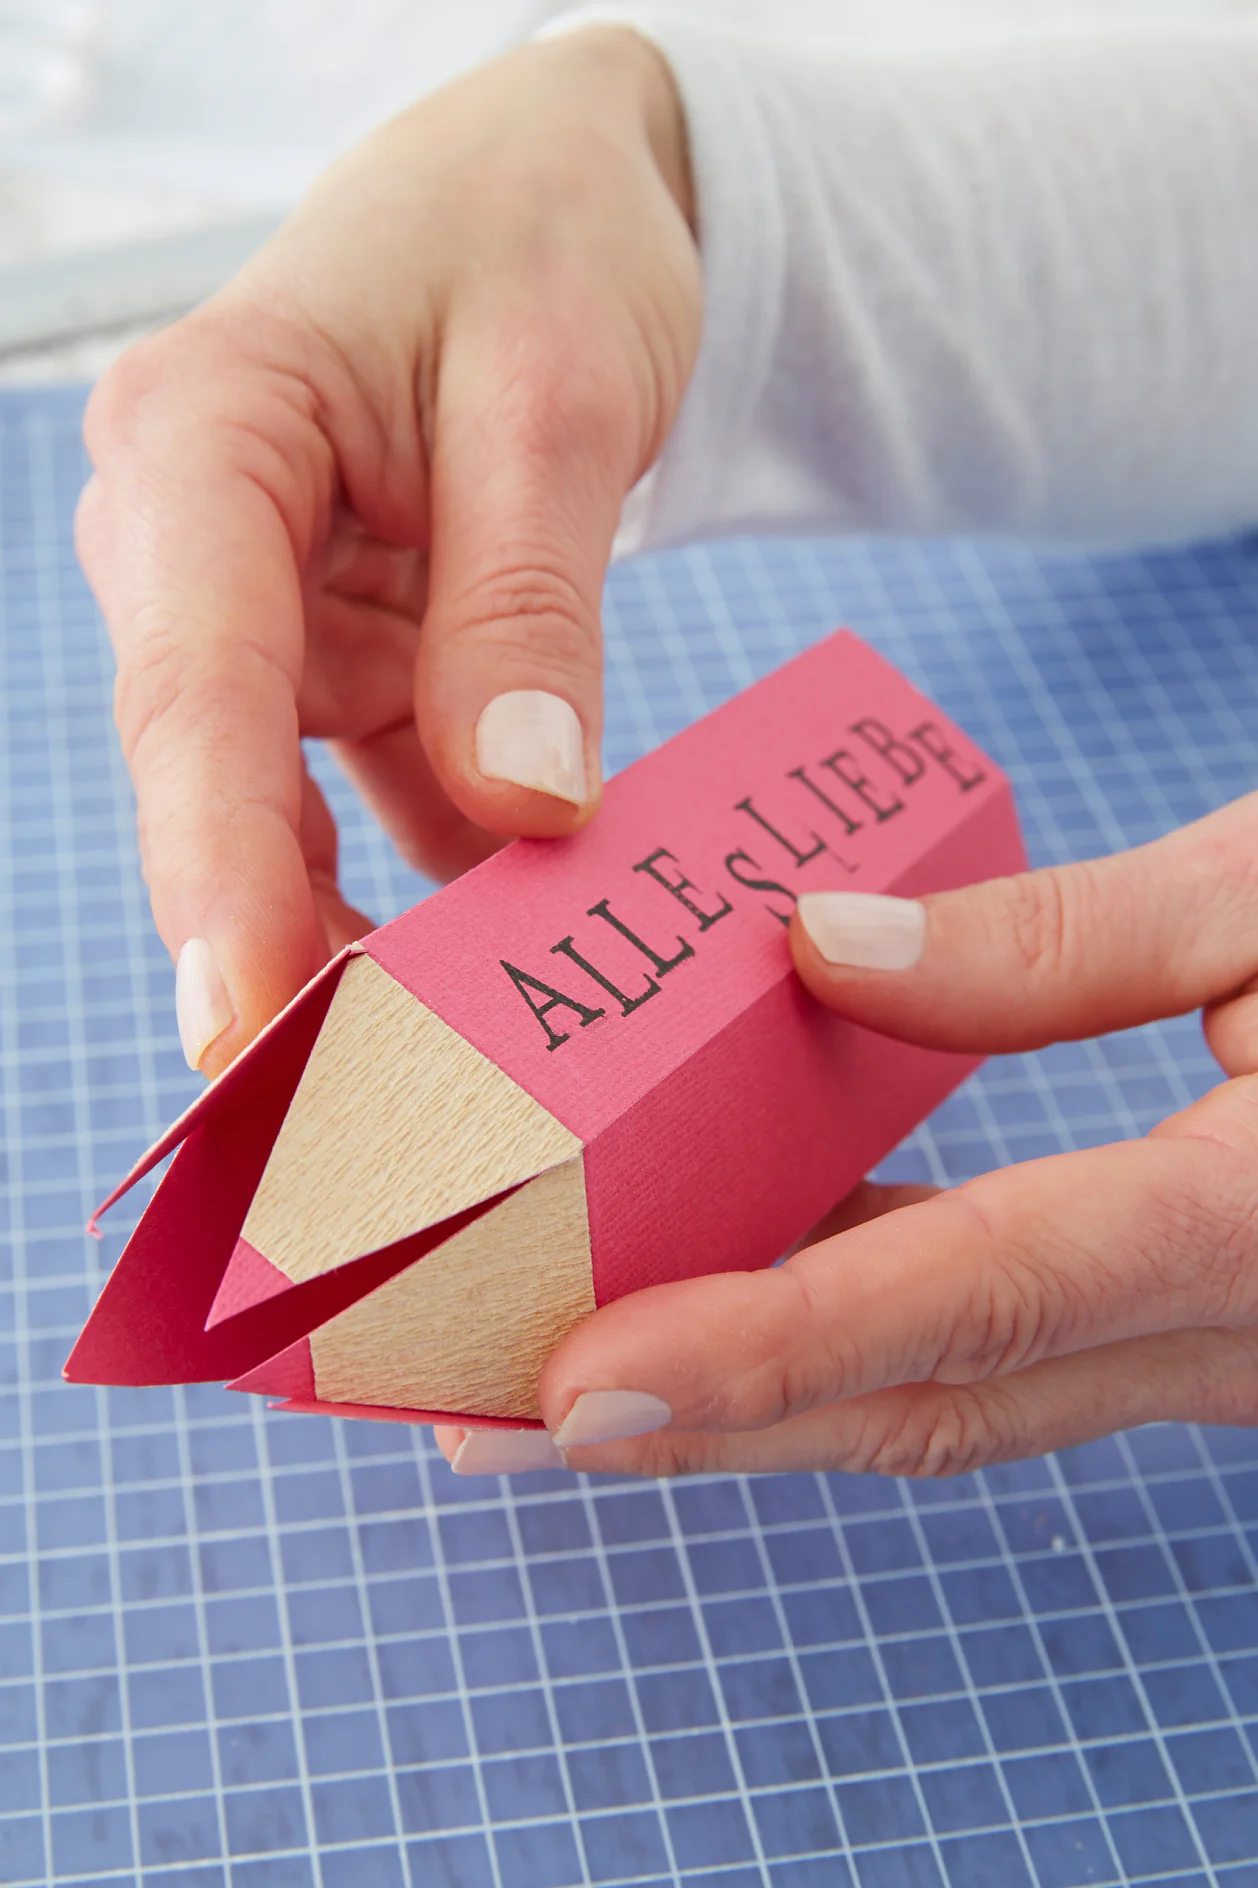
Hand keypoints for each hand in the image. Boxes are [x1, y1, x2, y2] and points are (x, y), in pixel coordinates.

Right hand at [76, 27, 698, 1075]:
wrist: (571, 197)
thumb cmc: (546, 241)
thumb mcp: (556, 395)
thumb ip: (529, 605)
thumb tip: (529, 813)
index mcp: (204, 442)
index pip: (195, 687)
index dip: (215, 873)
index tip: (246, 1033)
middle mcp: (204, 547)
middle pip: (217, 784)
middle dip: (272, 958)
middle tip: (341, 1138)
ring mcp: (273, 618)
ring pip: (291, 824)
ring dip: (359, 956)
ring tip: (436, 1104)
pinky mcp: (351, 665)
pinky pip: (380, 807)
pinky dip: (443, 898)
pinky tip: (505, 996)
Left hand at [440, 792, 1257, 1476]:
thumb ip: (1050, 943)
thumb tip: (807, 948)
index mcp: (1250, 1221)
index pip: (971, 1299)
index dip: (764, 1351)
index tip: (574, 1392)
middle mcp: (1221, 1330)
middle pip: (920, 1397)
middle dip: (700, 1421)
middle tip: (486, 1419)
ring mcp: (1201, 1344)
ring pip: (944, 1393)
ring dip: (750, 1390)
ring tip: (558, 1366)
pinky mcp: (1175, 1315)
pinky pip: (987, 1340)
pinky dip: (843, 1322)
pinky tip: (724, 1273)